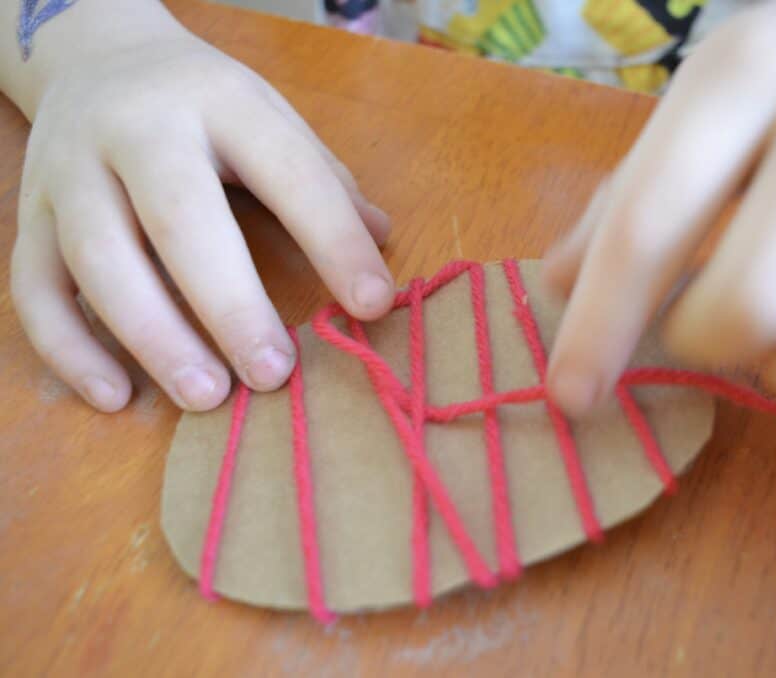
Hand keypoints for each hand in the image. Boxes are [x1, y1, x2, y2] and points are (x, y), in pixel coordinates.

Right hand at [10, 23, 393, 411]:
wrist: (93, 58)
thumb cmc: (203, 105)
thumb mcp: (271, 118)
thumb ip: (323, 180)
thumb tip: (383, 242)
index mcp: (220, 101)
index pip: (287, 171)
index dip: (334, 239)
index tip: (373, 304)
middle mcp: (135, 130)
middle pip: (178, 218)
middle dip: (230, 304)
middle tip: (274, 373)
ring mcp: (70, 173)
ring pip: (99, 259)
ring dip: (153, 337)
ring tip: (206, 395)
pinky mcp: (27, 216)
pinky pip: (34, 290)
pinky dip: (69, 350)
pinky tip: (117, 396)